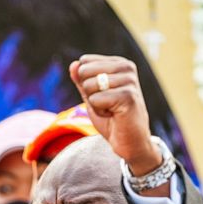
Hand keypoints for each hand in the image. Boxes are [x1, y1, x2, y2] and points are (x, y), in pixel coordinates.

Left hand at [69, 55, 159, 175]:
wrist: (129, 140)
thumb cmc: (111, 118)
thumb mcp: (92, 97)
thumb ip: (82, 81)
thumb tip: (73, 65)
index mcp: (118, 63)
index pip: (84, 62)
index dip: (85, 84)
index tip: (102, 95)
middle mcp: (126, 67)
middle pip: (84, 72)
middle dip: (88, 93)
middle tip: (106, 104)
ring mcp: (129, 80)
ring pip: (89, 86)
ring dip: (95, 104)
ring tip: (111, 109)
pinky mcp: (128, 95)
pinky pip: (95, 100)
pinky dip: (100, 112)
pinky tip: (114, 115)